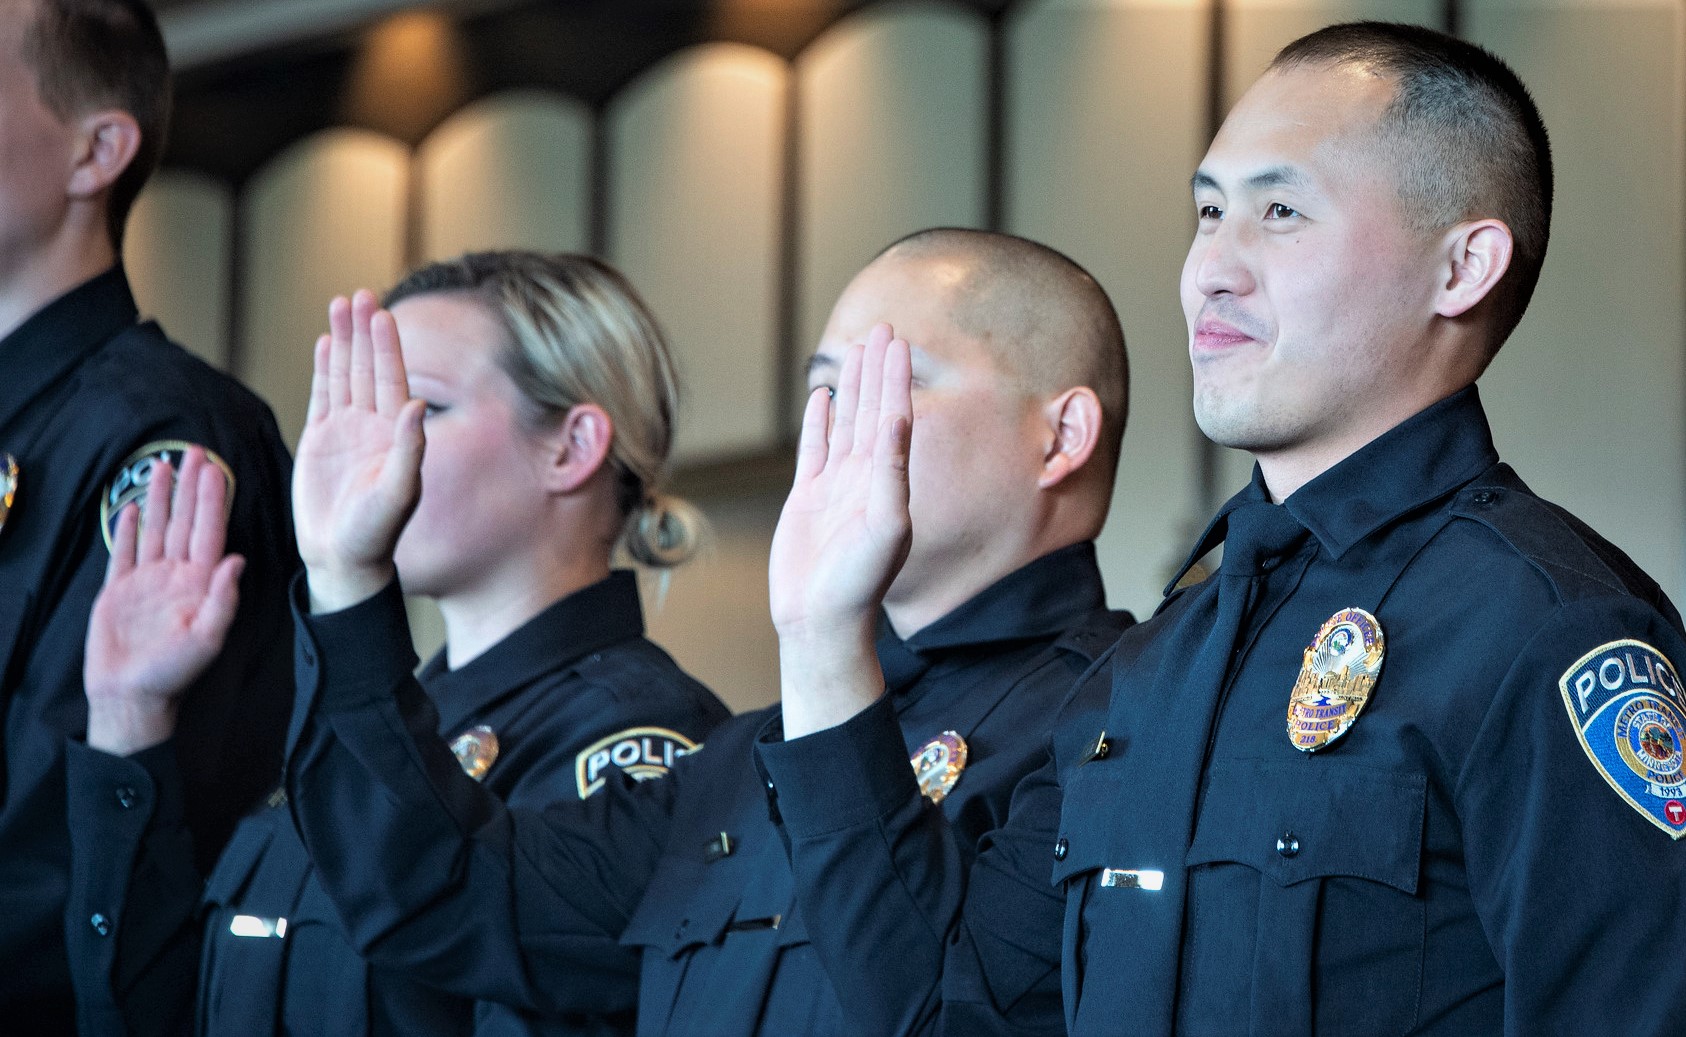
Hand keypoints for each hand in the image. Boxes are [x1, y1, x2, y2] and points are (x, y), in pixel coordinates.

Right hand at [85, 448, 244, 754]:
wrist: (131, 695)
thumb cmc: (174, 673)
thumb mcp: (207, 638)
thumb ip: (223, 599)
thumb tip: (238, 560)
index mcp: (200, 582)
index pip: (209, 531)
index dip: (212, 498)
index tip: (215, 468)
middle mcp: (176, 575)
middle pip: (185, 520)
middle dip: (190, 486)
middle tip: (194, 450)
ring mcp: (147, 580)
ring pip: (156, 527)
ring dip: (161, 496)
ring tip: (163, 464)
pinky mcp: (119, 590)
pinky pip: (125, 551)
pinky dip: (130, 528)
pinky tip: (134, 506)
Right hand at [292, 290, 424, 611]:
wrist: (343, 558)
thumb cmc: (375, 532)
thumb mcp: (397, 492)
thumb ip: (409, 449)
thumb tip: (417, 404)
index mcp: (395, 434)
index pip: (391, 379)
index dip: (386, 346)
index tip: (381, 313)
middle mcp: (373, 426)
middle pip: (368, 368)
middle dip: (364, 332)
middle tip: (359, 295)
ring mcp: (346, 430)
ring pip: (344, 375)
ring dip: (344, 342)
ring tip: (341, 305)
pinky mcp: (319, 440)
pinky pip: (323, 396)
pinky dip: (324, 369)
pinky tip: (326, 343)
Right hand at [770, 324, 911, 736]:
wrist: (822, 621)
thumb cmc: (859, 583)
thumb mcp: (886, 524)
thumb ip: (893, 469)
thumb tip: (900, 416)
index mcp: (889, 480)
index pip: (894, 415)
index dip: (895, 377)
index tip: (897, 340)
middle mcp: (866, 478)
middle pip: (872, 410)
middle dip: (877, 369)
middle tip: (882, 328)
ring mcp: (836, 486)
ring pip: (845, 423)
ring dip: (851, 387)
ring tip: (854, 350)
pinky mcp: (808, 498)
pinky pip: (815, 449)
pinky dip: (820, 421)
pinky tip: (822, 397)